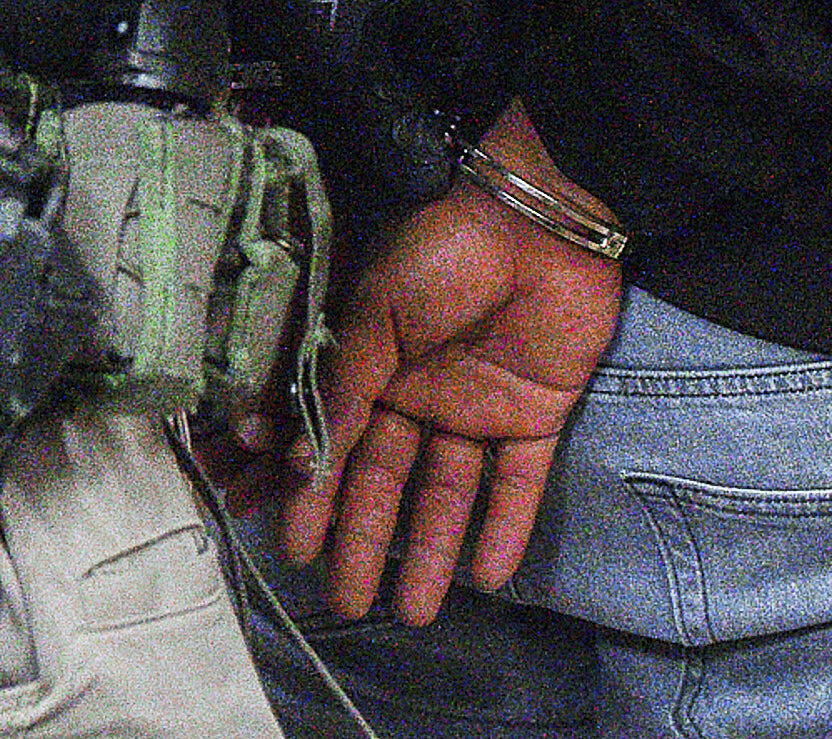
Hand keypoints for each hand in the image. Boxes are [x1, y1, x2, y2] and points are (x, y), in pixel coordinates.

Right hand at [281, 105, 622, 624]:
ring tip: (415, 613)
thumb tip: (298, 461)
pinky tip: (487, 576)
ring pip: (447, 493)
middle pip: (386, 481)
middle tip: (349, 604)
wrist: (537, 218)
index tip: (294, 547)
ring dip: (430, 550)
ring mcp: (478, 409)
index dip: (312, 495)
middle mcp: (419, 396)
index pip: (334, 445)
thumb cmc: (441, 252)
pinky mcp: (537, 417)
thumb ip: (344, 385)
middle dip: (364, 541)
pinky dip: (505, 527)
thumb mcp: (376, 310)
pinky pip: (518, 483)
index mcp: (371, 366)